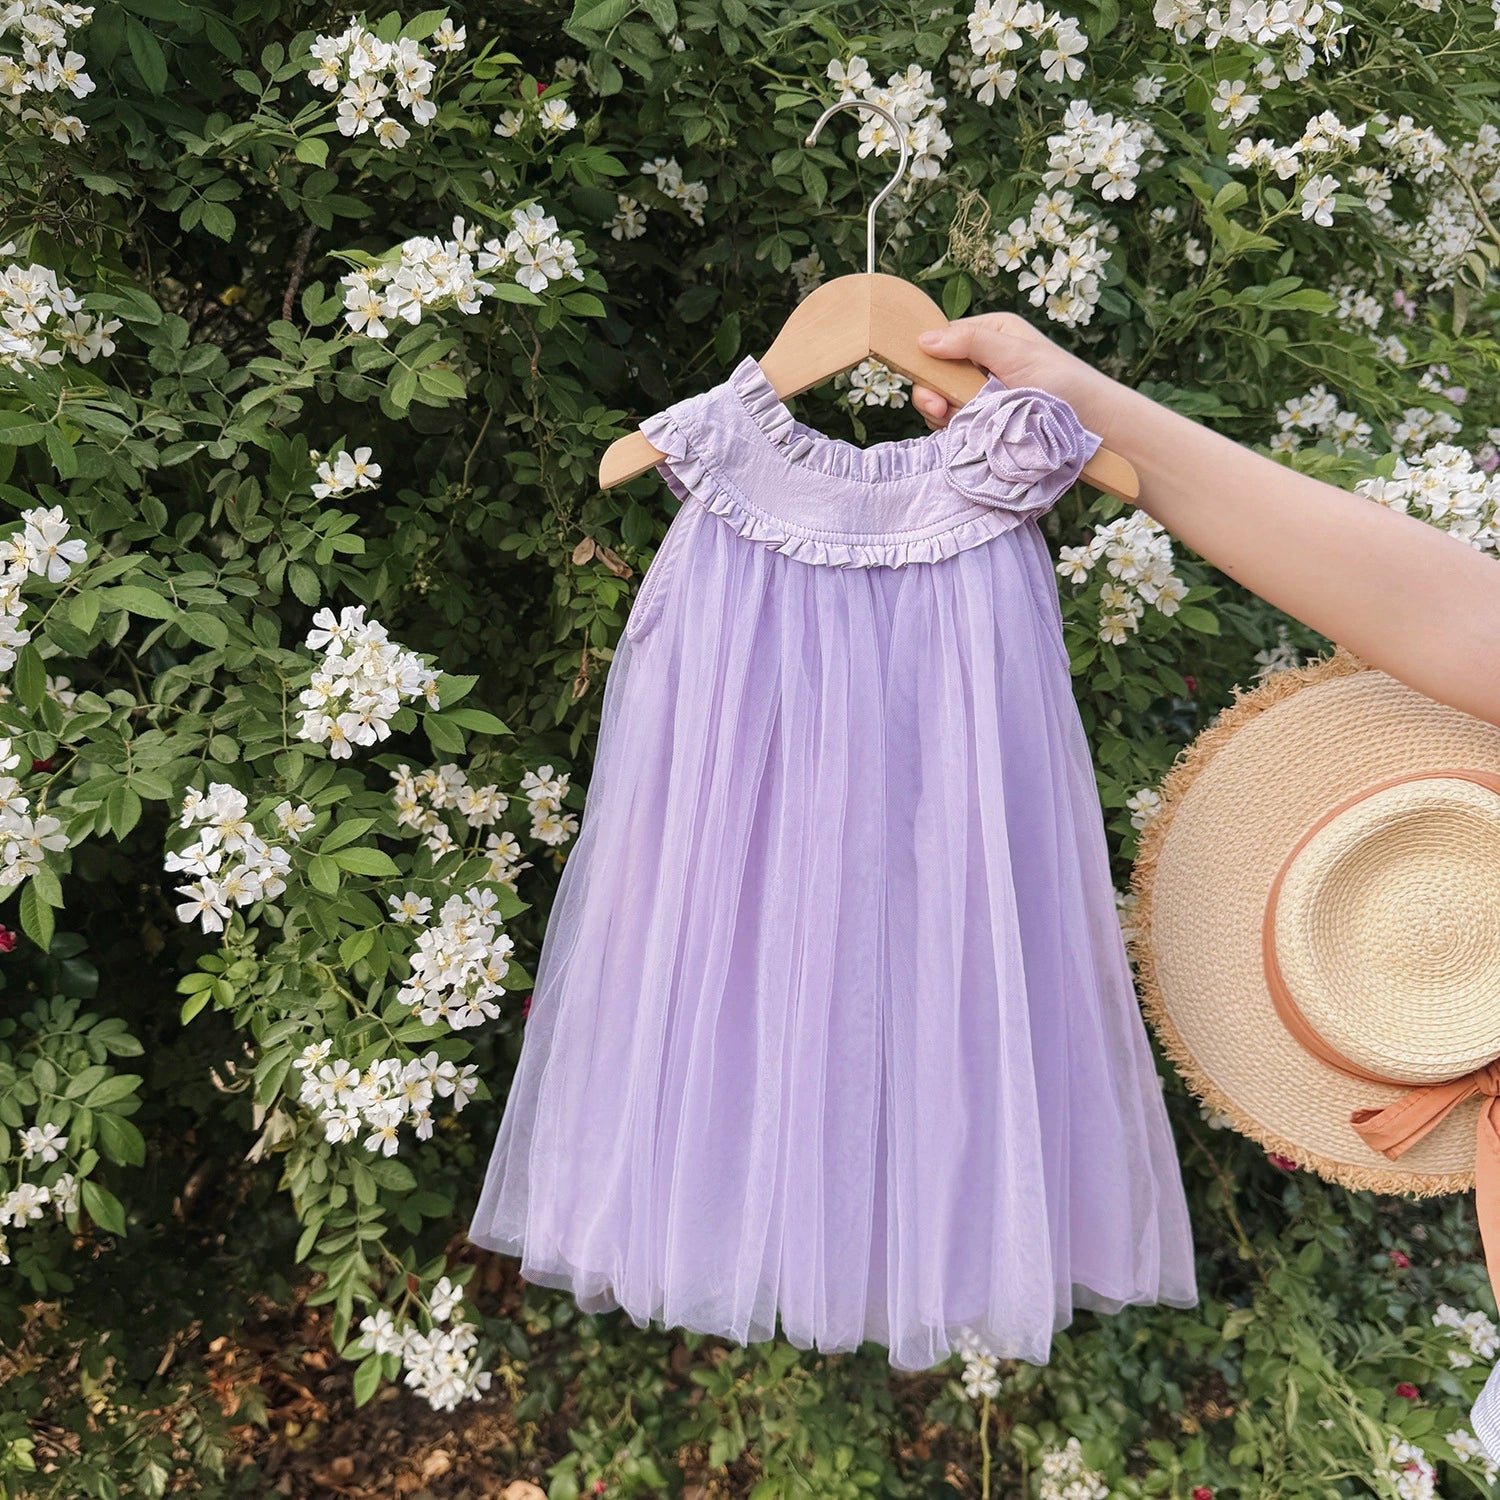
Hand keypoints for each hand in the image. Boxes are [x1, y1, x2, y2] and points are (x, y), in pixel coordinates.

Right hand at [912, 311, 1124, 444]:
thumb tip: (924, 339)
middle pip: (936, 376)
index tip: (928, 382)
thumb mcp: (1016, 354)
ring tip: (968, 426)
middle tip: (941, 411)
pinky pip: (957, 427)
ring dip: (949, 417)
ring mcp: (983, 396)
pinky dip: (960, 434)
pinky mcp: (986, 424)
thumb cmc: (1064, 383)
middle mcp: (983, 362)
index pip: (942, 340)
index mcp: (991, 334)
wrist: (1094, 428)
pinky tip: (972, 438)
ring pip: (943, 404)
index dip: (928, 360)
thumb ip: (971, 343)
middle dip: (934, 395)